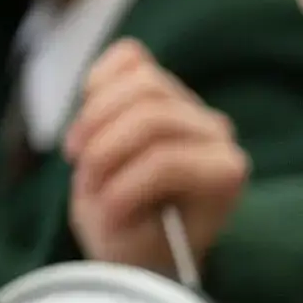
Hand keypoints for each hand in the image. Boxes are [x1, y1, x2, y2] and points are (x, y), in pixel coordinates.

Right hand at [65, 39, 247, 272]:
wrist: (146, 240)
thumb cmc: (140, 244)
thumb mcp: (125, 238)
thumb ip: (119, 206)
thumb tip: (106, 183)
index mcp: (224, 174)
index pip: (166, 161)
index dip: (125, 186)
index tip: (104, 216)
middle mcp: (217, 133)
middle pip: (151, 115)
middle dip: (104, 149)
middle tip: (84, 180)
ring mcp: (190, 104)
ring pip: (140, 81)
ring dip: (94, 119)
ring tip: (78, 155)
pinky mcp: (161, 85)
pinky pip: (129, 58)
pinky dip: (99, 82)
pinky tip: (89, 118)